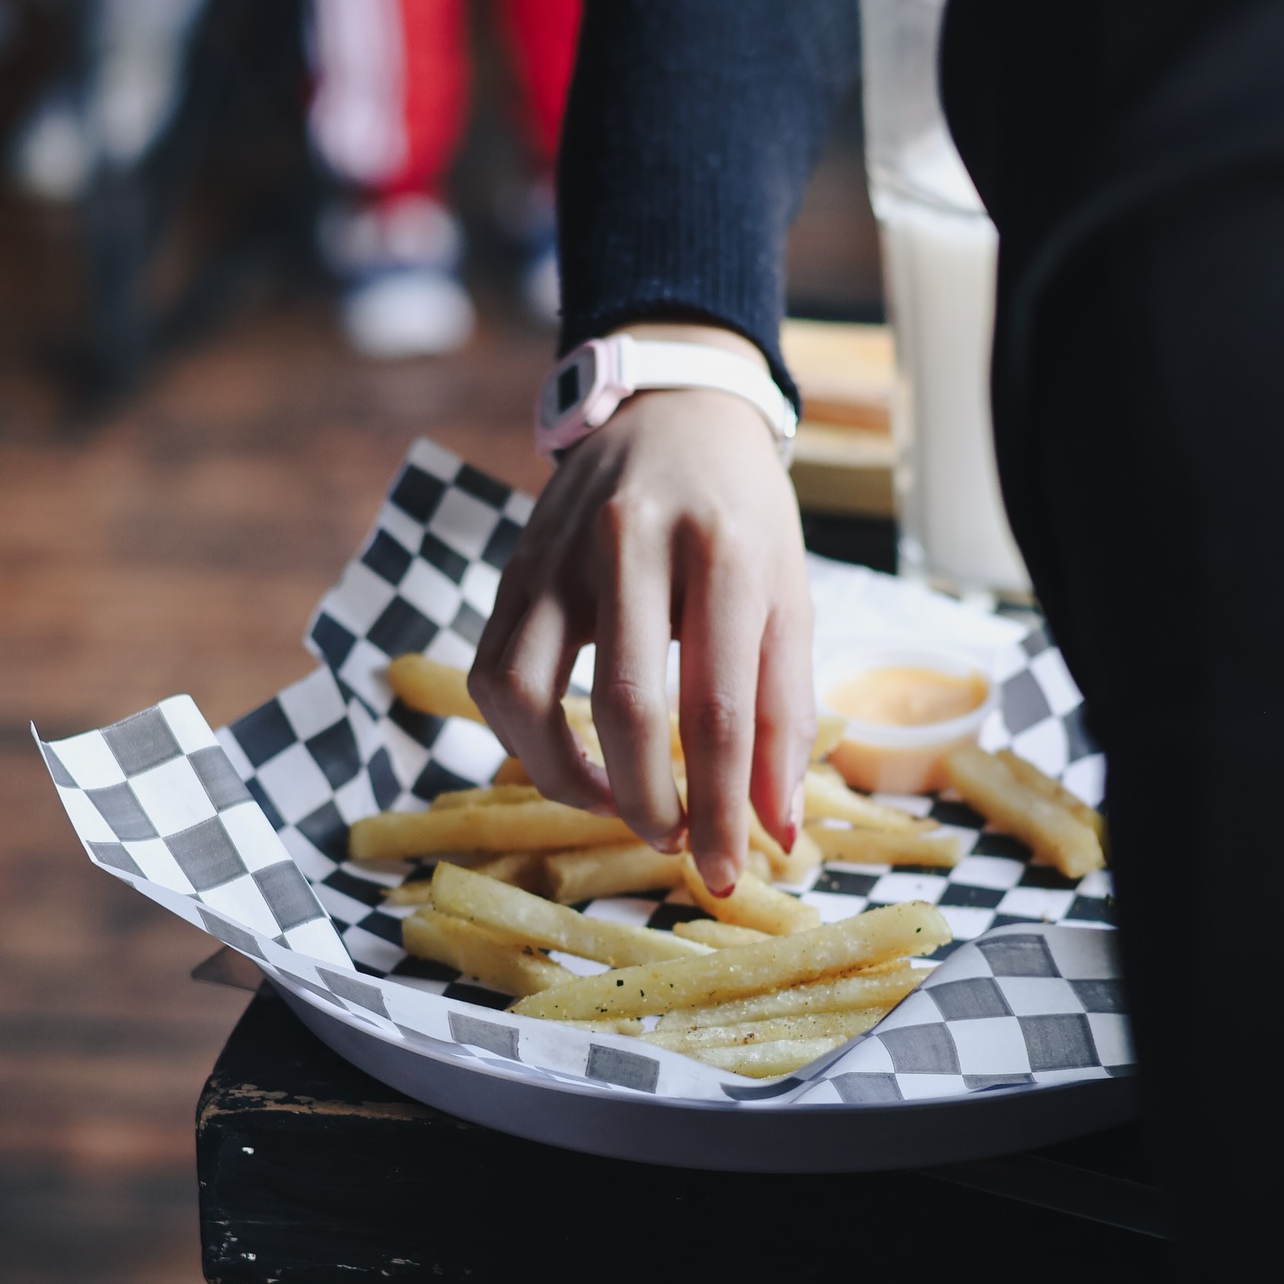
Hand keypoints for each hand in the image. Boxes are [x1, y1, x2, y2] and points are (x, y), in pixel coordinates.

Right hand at [468, 325, 814, 893]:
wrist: (672, 410)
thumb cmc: (743, 516)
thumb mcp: (790, 599)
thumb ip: (786, 716)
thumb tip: (776, 832)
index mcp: (726, 553)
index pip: (718, 707)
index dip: (721, 806)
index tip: (728, 873)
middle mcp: (634, 544)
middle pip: (626, 707)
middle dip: (650, 804)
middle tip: (676, 847)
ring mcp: (559, 554)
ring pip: (529, 694)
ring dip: (568, 778)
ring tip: (618, 807)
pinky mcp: (514, 569)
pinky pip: (493, 673)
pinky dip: (524, 738)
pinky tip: (572, 758)